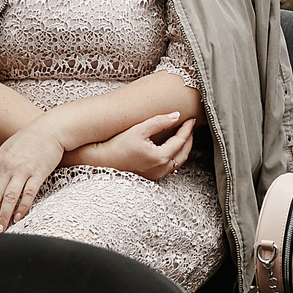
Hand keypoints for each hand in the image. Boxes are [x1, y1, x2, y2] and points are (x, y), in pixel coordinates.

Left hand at [0, 116, 68, 230]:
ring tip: (0, 230)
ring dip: (4, 216)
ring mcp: (23, 171)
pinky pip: (29, 193)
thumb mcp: (7, 149)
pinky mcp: (38, 173)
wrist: (50, 129)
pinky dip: (23, 206)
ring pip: (9, 198)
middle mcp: (7, 168)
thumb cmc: (29, 139)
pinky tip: (19, 217)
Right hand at [69, 113, 193, 179]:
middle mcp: (161, 169)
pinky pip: (170, 165)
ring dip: (183, 148)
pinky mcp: (151, 176)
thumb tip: (176, 116)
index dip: (187, 128)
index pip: (180, 141)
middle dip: (188, 138)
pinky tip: (172, 146)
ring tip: (183, 134)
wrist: (101, 159)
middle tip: (190, 126)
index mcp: (160, 157)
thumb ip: (159, 121)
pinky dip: (174, 155)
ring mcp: (156, 174)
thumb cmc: (117, 144)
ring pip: (178, 161)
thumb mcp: (139, 129)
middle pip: (183, 153)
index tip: (190, 118)